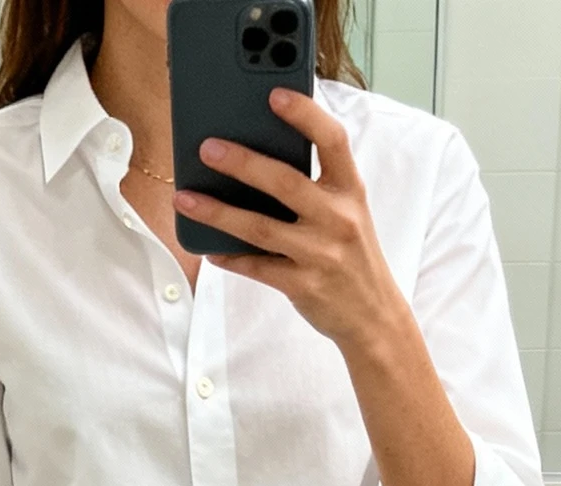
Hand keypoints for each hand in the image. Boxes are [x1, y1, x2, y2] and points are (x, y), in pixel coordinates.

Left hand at [174, 88, 406, 352]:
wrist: (374, 316)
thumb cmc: (351, 254)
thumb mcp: (347, 212)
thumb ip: (315, 185)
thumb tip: (256, 158)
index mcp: (351, 190)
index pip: (333, 140)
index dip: (305, 114)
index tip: (275, 95)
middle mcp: (338, 218)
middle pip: (285, 182)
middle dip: (242, 162)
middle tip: (207, 147)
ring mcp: (321, 254)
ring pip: (260, 228)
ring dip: (218, 212)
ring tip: (185, 198)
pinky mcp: (304, 286)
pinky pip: (257, 268)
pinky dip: (230, 257)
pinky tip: (208, 246)